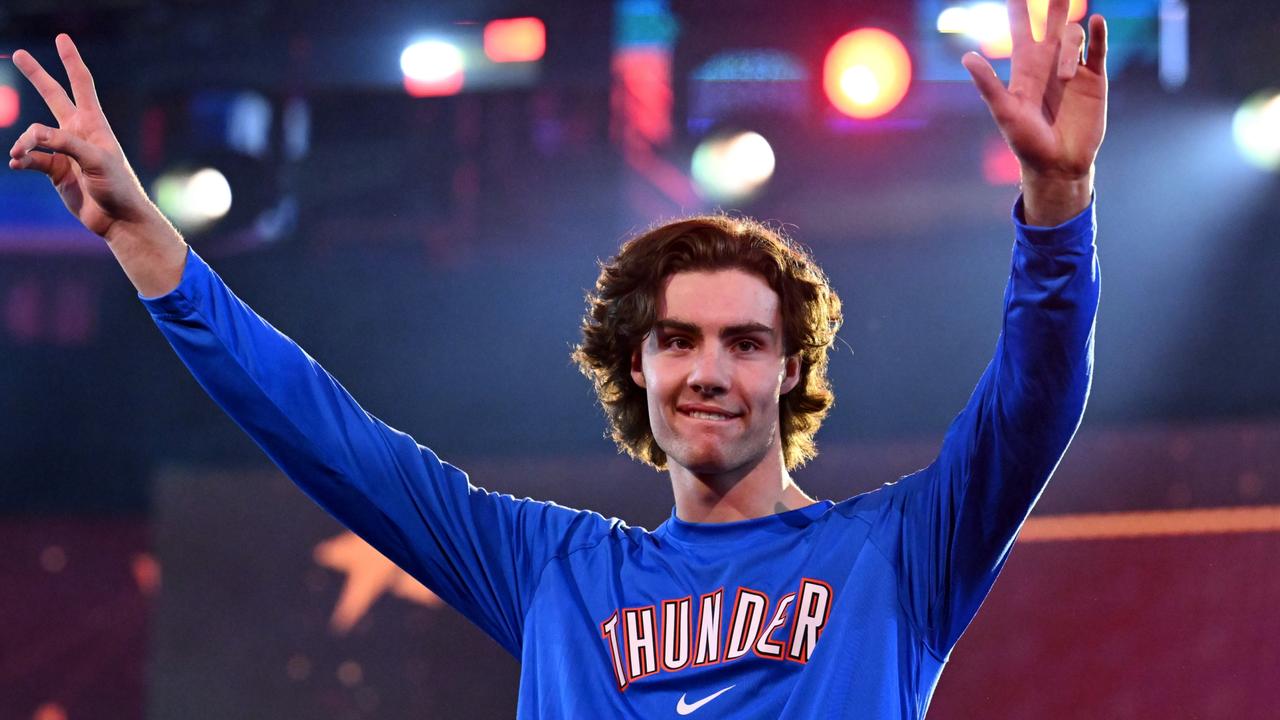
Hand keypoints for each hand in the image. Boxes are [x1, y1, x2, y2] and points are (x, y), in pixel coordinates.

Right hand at [8, 34, 157, 239]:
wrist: (117, 219)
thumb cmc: (117, 187)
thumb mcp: (97, 161)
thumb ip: (65, 144)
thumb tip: (34, 133)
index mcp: (93, 124)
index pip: (81, 84)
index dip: (71, 61)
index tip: (62, 39)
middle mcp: (77, 133)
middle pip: (53, 95)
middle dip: (37, 75)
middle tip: (21, 54)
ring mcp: (65, 151)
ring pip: (34, 135)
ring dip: (24, 144)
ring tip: (19, 156)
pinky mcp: (55, 170)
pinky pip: (31, 159)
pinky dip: (22, 160)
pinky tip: (17, 164)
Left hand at [962, 0, 1107, 223]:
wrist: (1058, 164)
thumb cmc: (1026, 141)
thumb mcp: (1005, 111)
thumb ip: (988, 84)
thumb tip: (967, 56)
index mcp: (1025, 66)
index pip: (1020, 27)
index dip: (1018, 6)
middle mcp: (1049, 61)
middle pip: (1053, 20)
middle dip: (1054, 0)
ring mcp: (1073, 68)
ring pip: (1073, 36)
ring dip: (1068, 49)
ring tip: (1066, 78)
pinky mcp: (1095, 79)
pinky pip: (1098, 50)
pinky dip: (1098, 35)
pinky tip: (1097, 22)